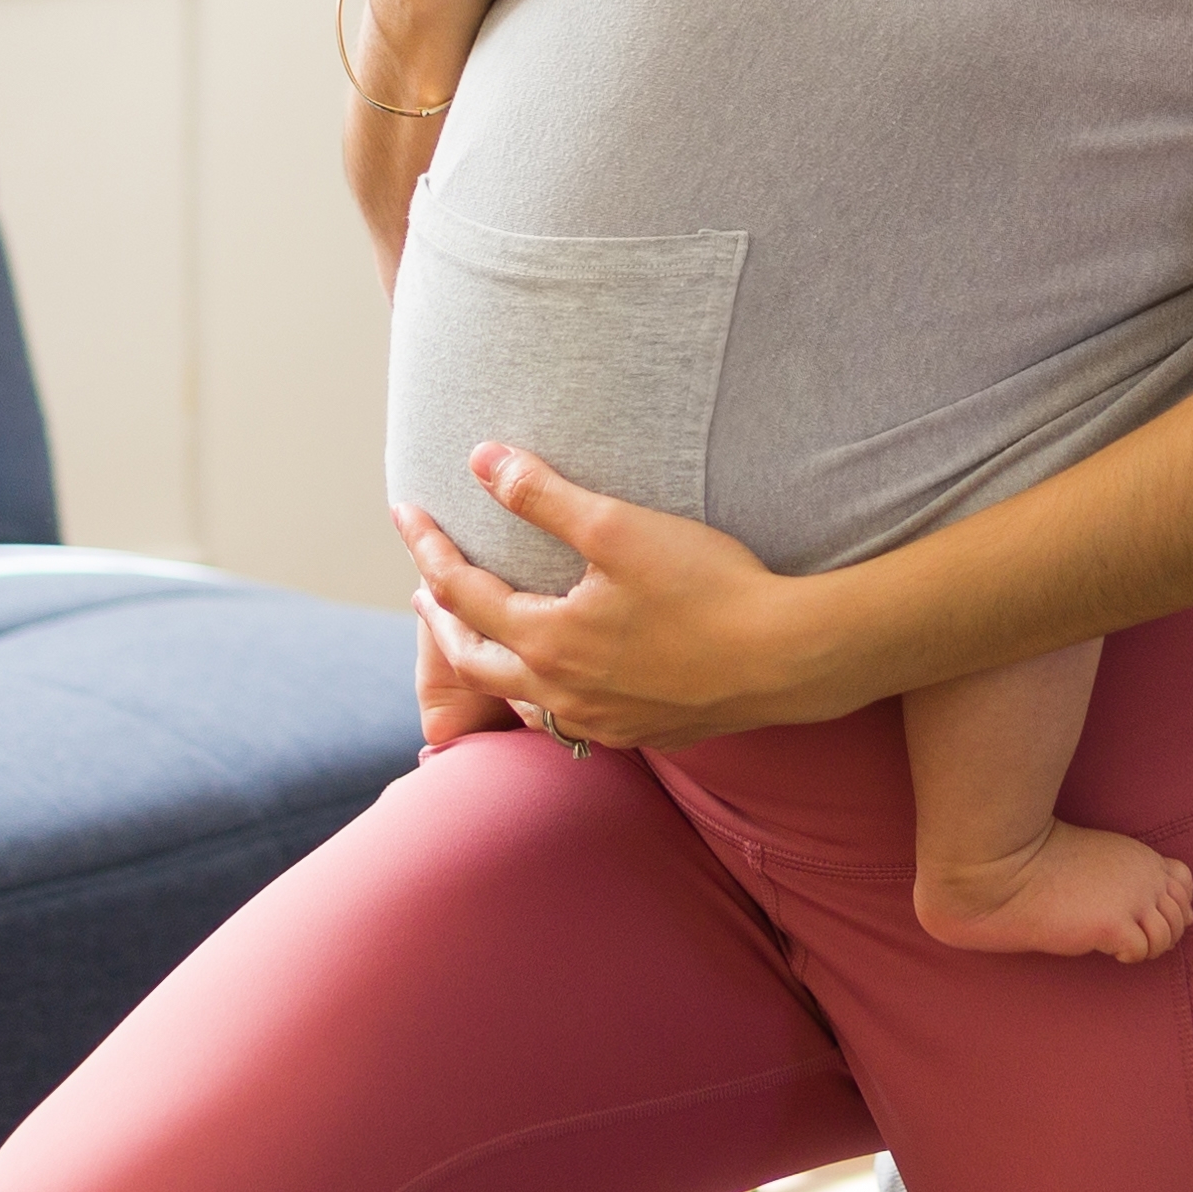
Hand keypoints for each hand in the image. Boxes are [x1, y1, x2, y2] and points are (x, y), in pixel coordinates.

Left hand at [392, 450, 849, 749]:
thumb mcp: (618, 528)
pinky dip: (543, 694)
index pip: (459, 591)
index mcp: (546, 640)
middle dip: (442, 620)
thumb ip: (542, 495)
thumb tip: (480, 459)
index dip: (426, 548)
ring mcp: (600, 721)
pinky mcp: (641, 732)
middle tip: (422, 592)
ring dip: (490, 663)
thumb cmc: (709, 588)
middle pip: (475, 658)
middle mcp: (561, 693)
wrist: (788, 658)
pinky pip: (568, 720)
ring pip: (520, 698)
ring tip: (483, 639)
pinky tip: (560, 682)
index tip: (404, 511)